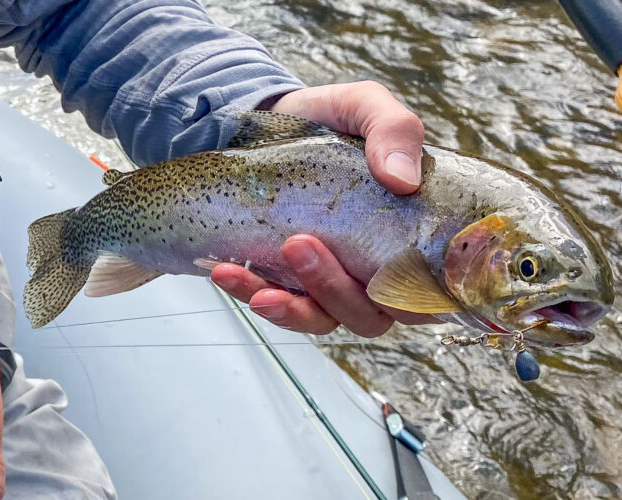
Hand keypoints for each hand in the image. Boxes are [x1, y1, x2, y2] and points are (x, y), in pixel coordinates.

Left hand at [212, 81, 438, 336]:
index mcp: (405, 239)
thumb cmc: (331, 120)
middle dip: (332, 290)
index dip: (408, 299)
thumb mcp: (365, 108)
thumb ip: (395, 130)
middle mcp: (370, 270)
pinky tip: (225, 273)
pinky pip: (274, 303)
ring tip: (257, 283)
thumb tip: (403, 179)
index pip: (419, 292)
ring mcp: (326, 279)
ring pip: (318, 318)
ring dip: (289, 307)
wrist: (275, 118)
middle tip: (299, 244)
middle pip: (366, 314)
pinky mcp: (286, 278)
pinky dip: (249, 293)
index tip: (380, 275)